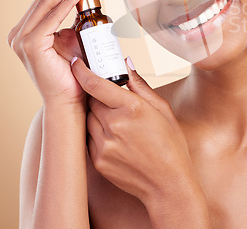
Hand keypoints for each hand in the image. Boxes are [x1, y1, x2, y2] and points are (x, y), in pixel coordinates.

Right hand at [7, 0, 88, 105]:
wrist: (68, 100)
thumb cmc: (73, 74)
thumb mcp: (72, 40)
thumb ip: (72, 22)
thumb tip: (82, 1)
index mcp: (27, 31)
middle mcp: (19, 33)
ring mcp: (22, 39)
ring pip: (47, 4)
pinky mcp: (31, 45)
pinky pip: (51, 18)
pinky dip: (66, 2)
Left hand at [70, 56, 196, 204]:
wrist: (168, 184)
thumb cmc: (170, 145)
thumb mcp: (162, 110)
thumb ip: (141, 85)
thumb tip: (127, 63)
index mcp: (131, 108)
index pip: (96, 84)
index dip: (81, 71)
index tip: (75, 63)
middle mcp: (114, 125)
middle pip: (91, 100)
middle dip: (99, 96)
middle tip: (113, 100)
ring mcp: (103, 145)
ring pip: (88, 119)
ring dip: (97, 115)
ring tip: (118, 122)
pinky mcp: (97, 161)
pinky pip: (89, 138)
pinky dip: (98, 133)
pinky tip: (117, 138)